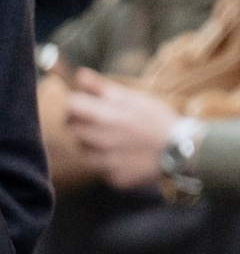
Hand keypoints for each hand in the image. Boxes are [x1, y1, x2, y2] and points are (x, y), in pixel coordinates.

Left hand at [59, 70, 181, 190]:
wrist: (183, 149)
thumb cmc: (157, 119)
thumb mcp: (133, 98)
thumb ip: (101, 88)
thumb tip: (78, 75)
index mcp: (106, 116)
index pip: (70, 106)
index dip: (73, 104)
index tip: (81, 106)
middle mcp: (103, 140)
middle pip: (72, 130)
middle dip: (80, 125)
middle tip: (98, 124)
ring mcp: (108, 162)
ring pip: (83, 152)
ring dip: (92, 146)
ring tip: (114, 141)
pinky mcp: (115, 178)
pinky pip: (100, 170)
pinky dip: (107, 164)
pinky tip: (124, 157)